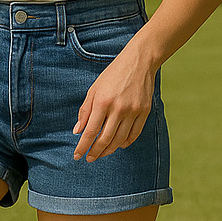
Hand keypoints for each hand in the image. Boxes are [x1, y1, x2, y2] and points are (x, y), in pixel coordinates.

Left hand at [72, 38, 158, 162]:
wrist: (139, 61)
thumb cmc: (113, 74)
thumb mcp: (94, 89)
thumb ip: (85, 111)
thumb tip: (78, 131)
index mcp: (102, 102)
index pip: (90, 131)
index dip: (83, 146)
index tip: (77, 155)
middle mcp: (118, 108)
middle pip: (105, 139)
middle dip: (95, 152)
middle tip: (89, 158)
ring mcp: (133, 111)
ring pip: (120, 140)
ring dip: (109, 150)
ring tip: (102, 153)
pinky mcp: (144, 112)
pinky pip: (134, 134)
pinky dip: (125, 143)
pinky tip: (118, 145)